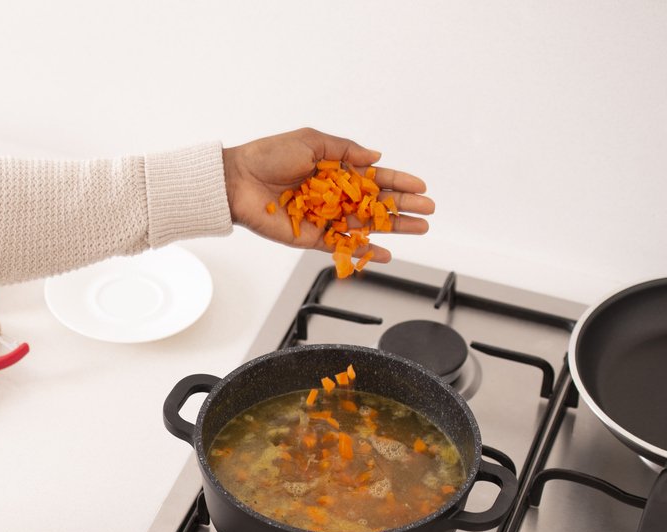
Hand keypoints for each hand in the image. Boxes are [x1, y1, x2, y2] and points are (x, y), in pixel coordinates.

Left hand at [222, 128, 433, 263]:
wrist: (238, 180)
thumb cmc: (269, 156)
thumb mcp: (312, 142)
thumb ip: (346, 151)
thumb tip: (376, 156)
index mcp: (335, 171)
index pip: (374, 178)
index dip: (398, 181)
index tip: (421, 185)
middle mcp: (333, 195)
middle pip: (376, 203)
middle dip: (404, 207)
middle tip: (428, 210)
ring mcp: (324, 217)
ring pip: (365, 226)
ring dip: (393, 228)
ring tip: (419, 228)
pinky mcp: (311, 237)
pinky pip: (342, 246)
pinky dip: (363, 250)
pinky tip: (384, 253)